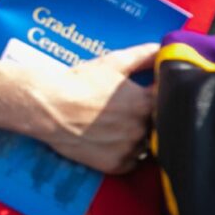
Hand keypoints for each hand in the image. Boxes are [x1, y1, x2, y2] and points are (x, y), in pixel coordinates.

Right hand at [23, 43, 158, 174]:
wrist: (47, 107)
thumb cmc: (79, 83)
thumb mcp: (113, 63)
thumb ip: (144, 55)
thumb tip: (164, 49)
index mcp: (146, 103)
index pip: (167, 101)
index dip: (156, 97)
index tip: (145, 94)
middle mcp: (141, 128)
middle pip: (156, 125)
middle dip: (146, 117)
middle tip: (124, 110)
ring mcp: (128, 149)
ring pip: (145, 144)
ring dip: (136, 137)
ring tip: (115, 125)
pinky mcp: (115, 165)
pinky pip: (131, 161)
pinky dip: (125, 153)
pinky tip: (109, 140)